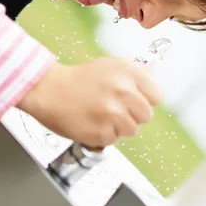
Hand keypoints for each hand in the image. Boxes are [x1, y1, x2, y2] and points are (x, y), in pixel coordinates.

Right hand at [17, 58, 161, 147]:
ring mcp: (113, 113)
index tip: (134, 100)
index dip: (145, 100)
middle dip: (133, 114)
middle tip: (114, 108)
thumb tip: (153, 87)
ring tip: (101, 115)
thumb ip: (136, 75)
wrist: (49, 90)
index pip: (156, 96)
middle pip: (146, 115)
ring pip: (132, 130)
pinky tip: (92, 122)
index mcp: (129, 73)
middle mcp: (124, 91)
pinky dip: (104, 135)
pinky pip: (114, 139)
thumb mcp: (112, 65)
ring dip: (119, 126)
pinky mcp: (101, 132)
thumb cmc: (80, 79)